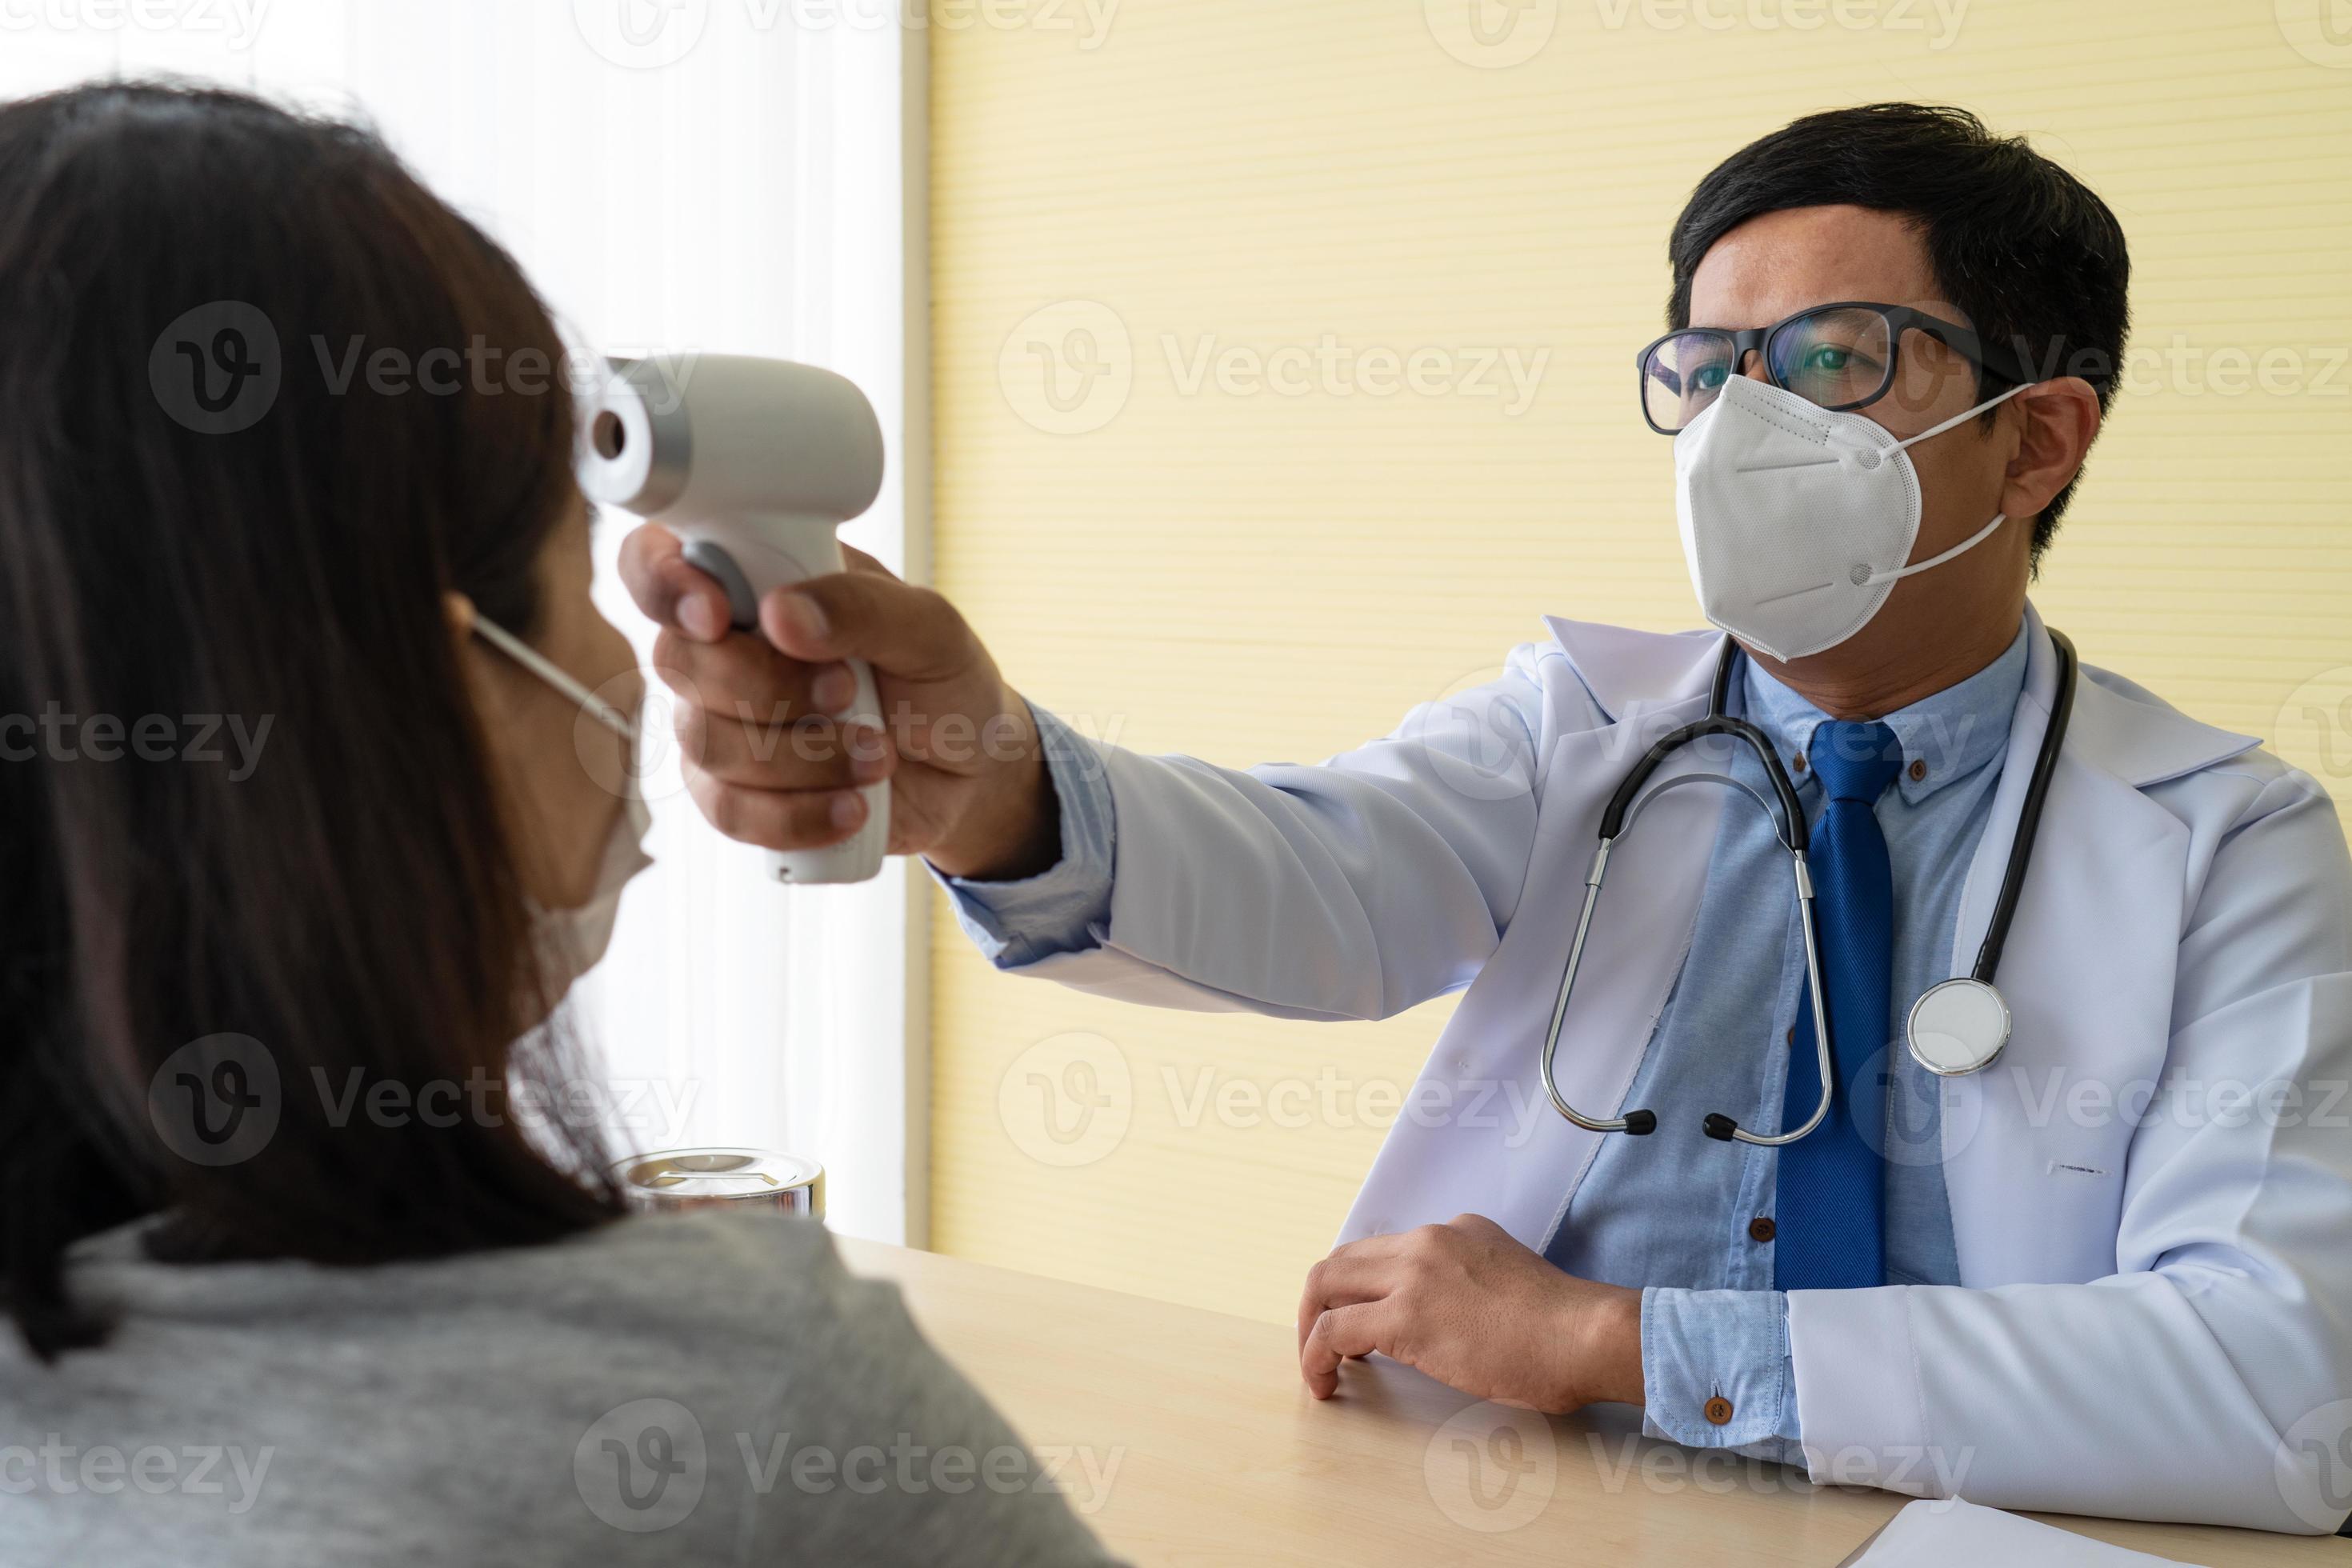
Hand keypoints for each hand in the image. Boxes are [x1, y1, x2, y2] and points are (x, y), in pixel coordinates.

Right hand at [618, 525, 1060, 879]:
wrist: (970, 772)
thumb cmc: (942, 681)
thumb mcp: (929, 629)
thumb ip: (861, 608)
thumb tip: (781, 614)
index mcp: (758, 580)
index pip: (659, 560)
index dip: (664, 582)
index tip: (715, 614)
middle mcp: (724, 648)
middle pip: (679, 661)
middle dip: (768, 687)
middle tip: (849, 691)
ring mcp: (720, 723)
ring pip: (707, 742)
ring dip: (802, 758)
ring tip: (879, 755)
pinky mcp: (735, 793)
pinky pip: (729, 812)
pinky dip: (796, 816)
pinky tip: (853, 808)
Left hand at [1296, 1214, 1642, 1411]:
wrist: (1584, 1334)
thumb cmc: (1564, 1327)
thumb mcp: (1510, 1278)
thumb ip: (1472, 1285)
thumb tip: (1450, 1324)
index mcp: (1454, 1231)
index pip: (1384, 1252)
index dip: (1361, 1289)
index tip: (1360, 1322)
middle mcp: (1426, 1241)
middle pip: (1342, 1260)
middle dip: (1320, 1301)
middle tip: (1321, 1342)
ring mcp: (1413, 1275)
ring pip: (1326, 1286)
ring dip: (1311, 1328)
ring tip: (1318, 1367)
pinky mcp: (1405, 1318)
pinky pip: (1334, 1331)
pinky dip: (1316, 1355)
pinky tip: (1325, 1381)